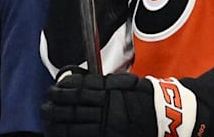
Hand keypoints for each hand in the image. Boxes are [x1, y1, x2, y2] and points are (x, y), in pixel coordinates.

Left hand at [45, 67, 207, 136]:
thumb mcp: (124, 82)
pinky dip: (71, 136)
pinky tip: (61, 134)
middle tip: (44, 107)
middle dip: (55, 109)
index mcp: (109, 93)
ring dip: (59, 124)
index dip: (62, 92)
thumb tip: (75, 82)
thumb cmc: (145, 96)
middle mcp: (108, 110)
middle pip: (74, 110)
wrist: (168, 115)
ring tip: (48, 121)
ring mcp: (109, 126)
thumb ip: (101, 83)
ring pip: (77, 127)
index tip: (52, 90)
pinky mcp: (111, 136)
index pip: (78, 91)